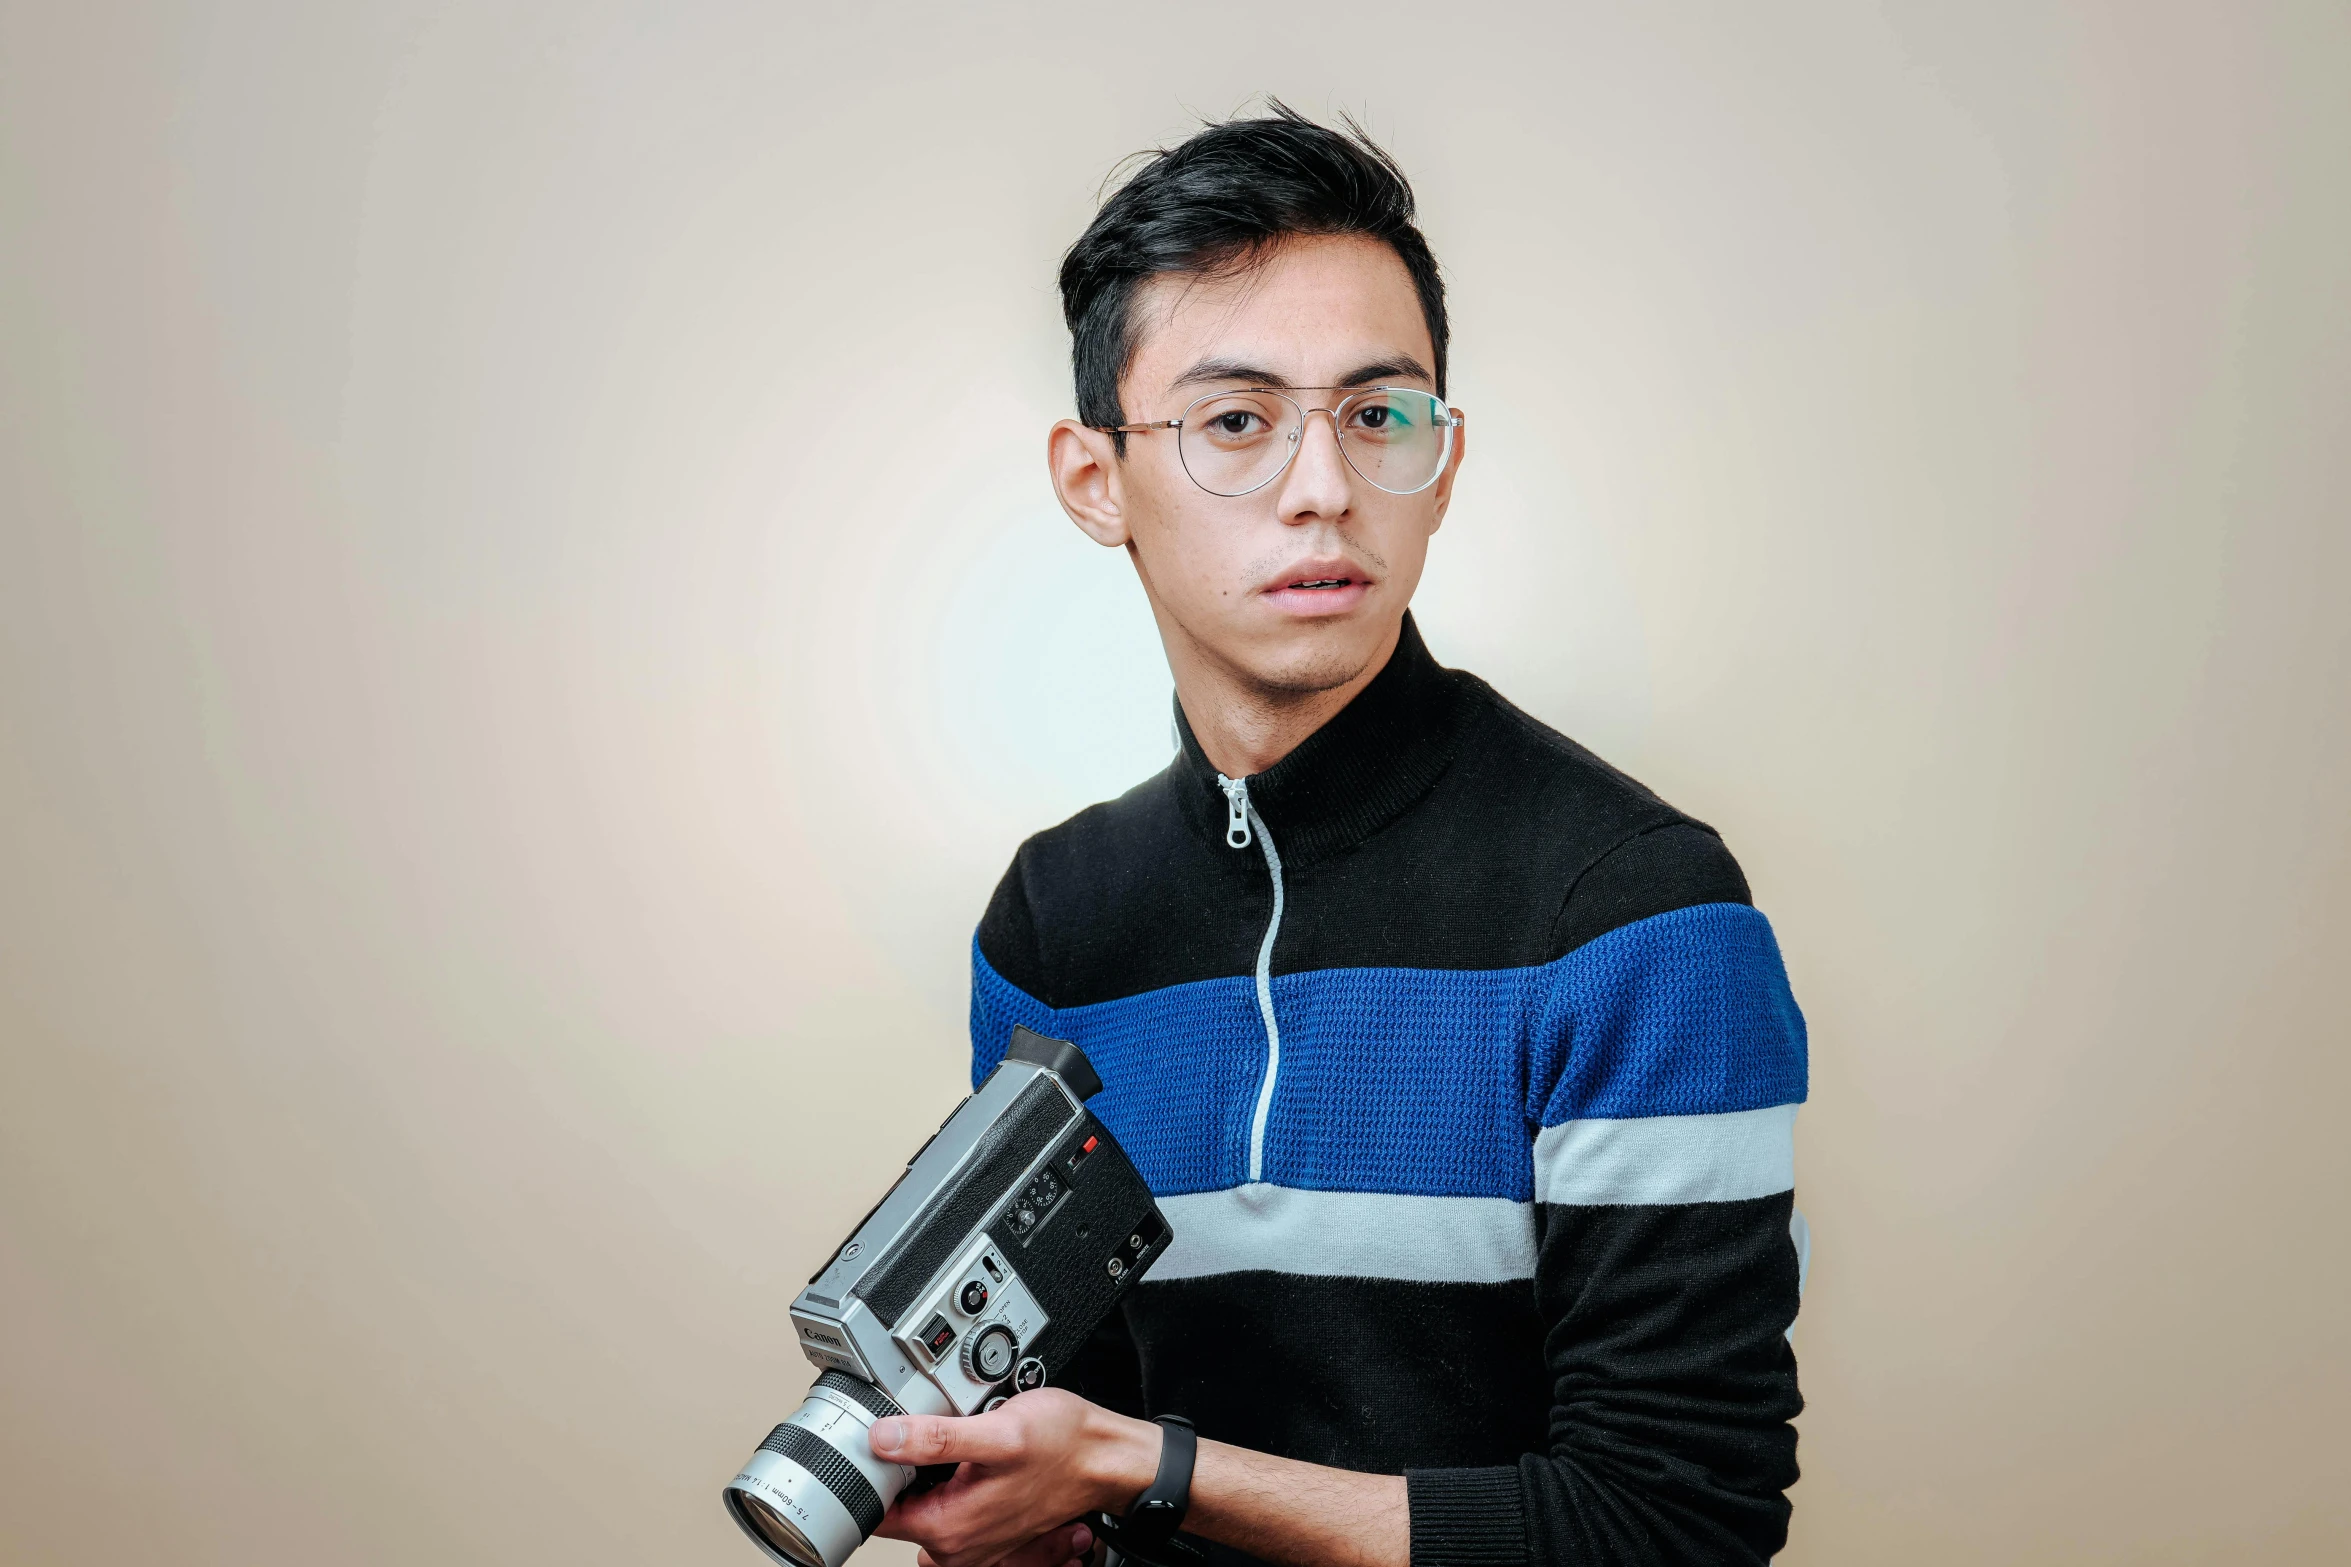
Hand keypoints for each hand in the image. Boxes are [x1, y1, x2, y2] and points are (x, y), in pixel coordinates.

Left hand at [869, 1390, 1159, 1566]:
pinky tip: (972, 1453)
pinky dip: (949, 1477)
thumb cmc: (1064, 1446)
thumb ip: (937, 1437)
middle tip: (933, 1428)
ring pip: (922, 1500)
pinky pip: (946, 1501)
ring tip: (962, 1439)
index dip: (873, 1470)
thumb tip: (883, 1438)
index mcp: (950, 1527)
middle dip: (904, 1466)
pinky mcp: (985, 1525)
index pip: (877, 1510)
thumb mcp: (999, 1430)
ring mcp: (973, 1538)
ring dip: (928, 1470)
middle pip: (898, 1504)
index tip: (883, 1438)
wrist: (1105, 1458)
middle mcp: (958, 1543)